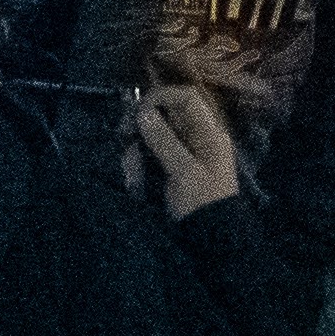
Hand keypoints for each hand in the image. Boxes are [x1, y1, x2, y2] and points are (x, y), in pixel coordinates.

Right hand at [134, 84, 241, 218]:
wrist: (212, 239)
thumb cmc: (202, 201)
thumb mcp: (184, 171)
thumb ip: (163, 140)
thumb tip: (143, 112)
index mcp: (209, 133)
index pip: (186, 98)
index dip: (162, 96)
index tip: (138, 111)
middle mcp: (196, 138)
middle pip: (163, 116)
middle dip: (140, 128)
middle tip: (123, 138)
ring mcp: (182, 154)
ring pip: (151, 137)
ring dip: (135, 152)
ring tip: (131, 175)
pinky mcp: (170, 169)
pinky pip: (149, 156)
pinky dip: (138, 166)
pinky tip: (134, 182)